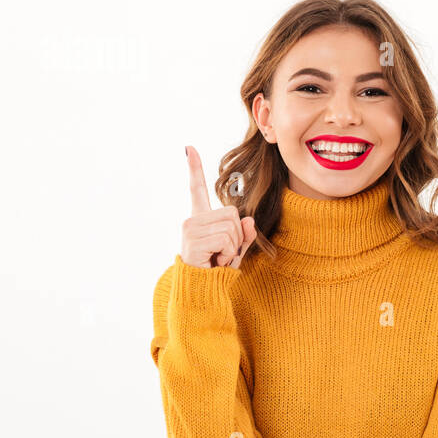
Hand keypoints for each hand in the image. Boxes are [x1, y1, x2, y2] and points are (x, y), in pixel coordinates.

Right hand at [180, 145, 255, 268]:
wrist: (201, 288)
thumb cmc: (216, 268)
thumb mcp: (236, 250)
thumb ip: (245, 235)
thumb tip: (249, 220)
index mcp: (201, 218)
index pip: (197, 189)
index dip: (194, 168)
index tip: (188, 148)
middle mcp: (193, 220)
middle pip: (232, 214)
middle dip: (237, 236)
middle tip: (223, 253)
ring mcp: (191, 228)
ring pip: (232, 227)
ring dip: (233, 247)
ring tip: (218, 257)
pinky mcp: (193, 239)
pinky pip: (227, 239)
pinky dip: (229, 254)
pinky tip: (215, 261)